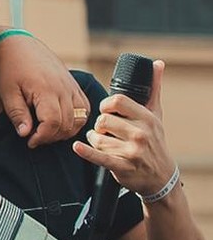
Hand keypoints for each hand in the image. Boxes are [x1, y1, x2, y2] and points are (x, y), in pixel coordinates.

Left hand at [0, 34, 89, 146]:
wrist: (19, 45)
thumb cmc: (10, 68)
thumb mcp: (7, 92)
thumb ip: (17, 114)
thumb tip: (26, 134)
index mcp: (46, 89)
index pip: (53, 123)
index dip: (42, 137)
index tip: (30, 141)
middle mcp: (63, 87)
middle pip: (67, 124)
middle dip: (52, 137)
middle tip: (35, 137)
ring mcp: (71, 85)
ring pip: (80, 118)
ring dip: (65, 130)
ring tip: (46, 131)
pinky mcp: (74, 84)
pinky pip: (84, 108)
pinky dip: (76, 120)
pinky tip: (59, 121)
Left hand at [72, 60, 174, 194]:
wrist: (161, 177)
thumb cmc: (155, 141)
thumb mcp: (156, 114)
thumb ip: (153, 89)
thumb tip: (157, 63)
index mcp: (147, 118)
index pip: (117, 101)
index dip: (106, 105)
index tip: (106, 111)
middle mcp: (141, 133)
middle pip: (104, 119)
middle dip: (99, 125)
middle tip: (104, 130)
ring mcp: (132, 151)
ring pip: (98, 138)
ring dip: (95, 139)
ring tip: (101, 141)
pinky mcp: (123, 167)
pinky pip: (100, 157)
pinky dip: (86, 152)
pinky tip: (77, 146)